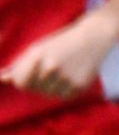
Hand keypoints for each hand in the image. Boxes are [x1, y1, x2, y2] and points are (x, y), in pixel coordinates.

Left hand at [1, 14, 118, 98]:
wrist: (94, 38)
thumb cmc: (61, 42)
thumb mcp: (38, 49)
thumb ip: (19, 65)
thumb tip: (1, 78)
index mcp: (37, 56)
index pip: (20, 82)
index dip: (22, 80)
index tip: (28, 75)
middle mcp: (51, 68)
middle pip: (34, 89)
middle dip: (38, 82)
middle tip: (50, 70)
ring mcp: (66, 78)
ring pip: (49, 94)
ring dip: (52, 87)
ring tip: (61, 72)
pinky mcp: (79, 85)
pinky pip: (64, 96)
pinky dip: (65, 89)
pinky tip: (71, 76)